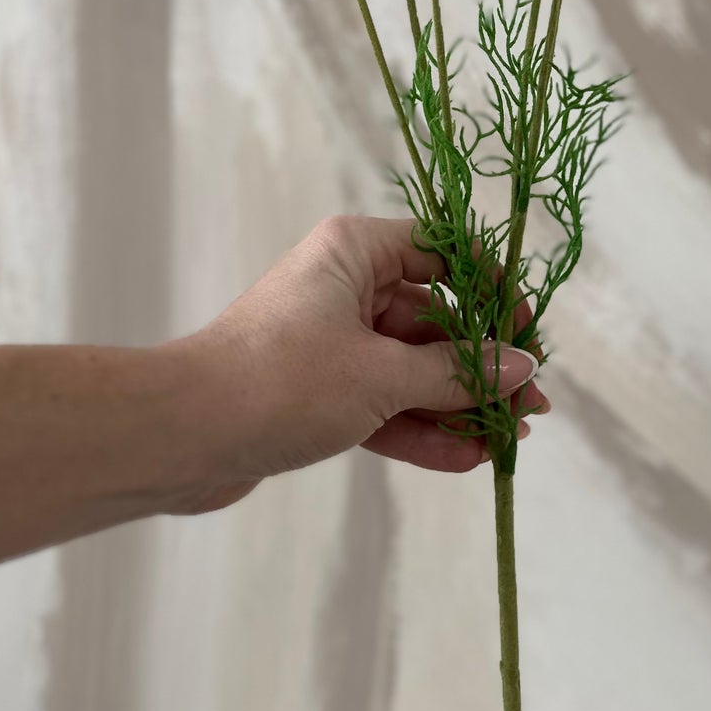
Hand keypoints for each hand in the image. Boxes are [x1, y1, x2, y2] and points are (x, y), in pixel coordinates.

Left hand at [162, 216, 548, 514]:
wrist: (179, 437)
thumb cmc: (280, 380)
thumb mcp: (382, 374)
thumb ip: (458, 373)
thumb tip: (522, 368)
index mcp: (354, 252)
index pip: (442, 251)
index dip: (491, 288)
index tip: (527, 330)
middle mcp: (343, 287)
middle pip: (433, 319)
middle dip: (482, 365)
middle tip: (531, 404)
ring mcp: (329, 343)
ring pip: (411, 369)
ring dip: (459, 404)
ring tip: (509, 441)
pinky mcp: (315, 394)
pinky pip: (383, 404)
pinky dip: (421, 429)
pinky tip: (467, 459)